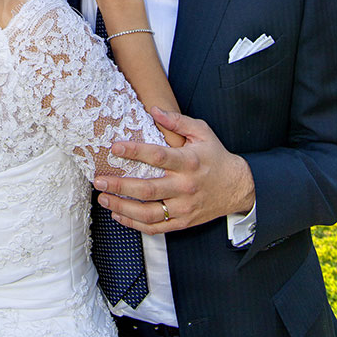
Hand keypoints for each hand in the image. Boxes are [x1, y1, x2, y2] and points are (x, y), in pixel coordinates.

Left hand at [93, 107, 254, 232]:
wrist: (238, 187)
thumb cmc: (216, 156)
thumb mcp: (202, 132)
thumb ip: (177, 121)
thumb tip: (153, 109)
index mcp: (189, 162)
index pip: (158, 157)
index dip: (135, 152)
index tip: (114, 148)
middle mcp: (185, 187)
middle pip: (148, 189)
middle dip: (120, 185)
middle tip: (99, 179)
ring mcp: (184, 207)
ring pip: (148, 213)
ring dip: (122, 207)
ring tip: (103, 198)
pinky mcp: (183, 222)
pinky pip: (155, 227)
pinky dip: (134, 223)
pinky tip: (118, 214)